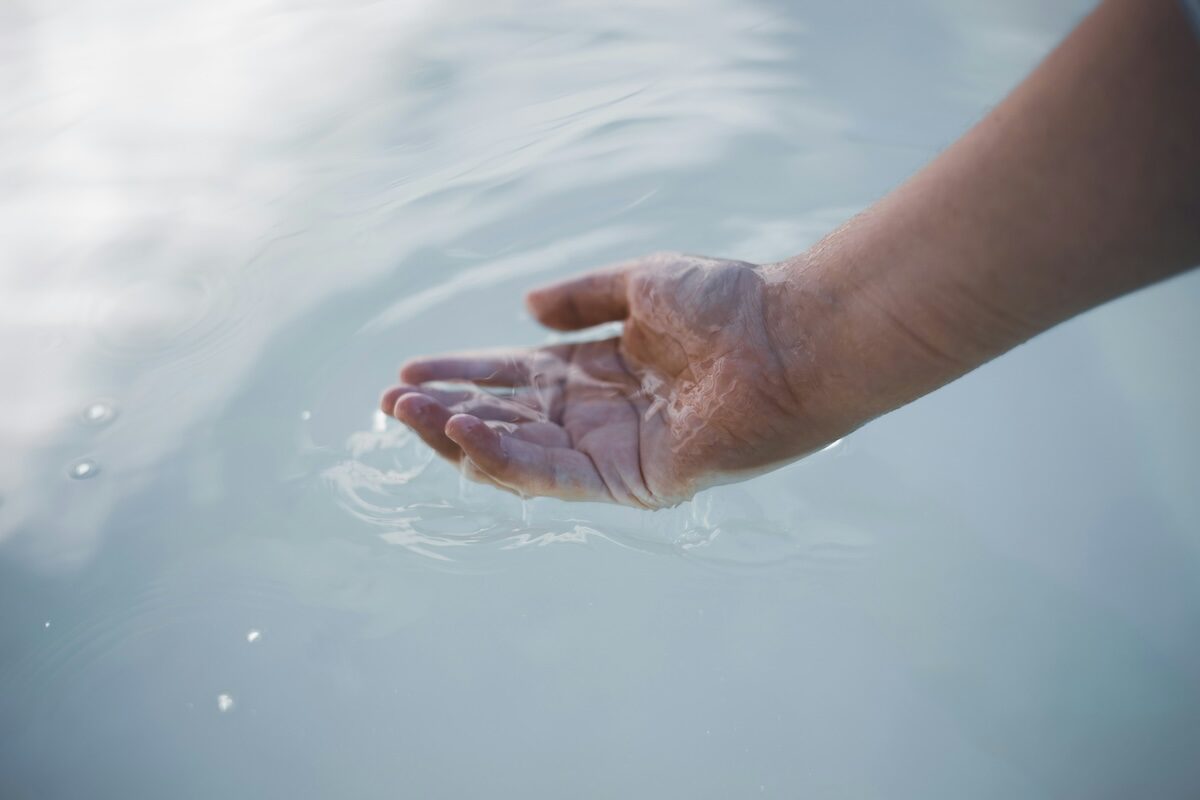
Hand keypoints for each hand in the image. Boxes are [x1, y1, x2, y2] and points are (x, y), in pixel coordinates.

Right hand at [381, 253, 848, 507]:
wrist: (789, 338)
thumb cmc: (729, 304)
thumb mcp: (641, 283)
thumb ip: (583, 298)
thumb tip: (525, 306)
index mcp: (599, 372)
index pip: (515, 379)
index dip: (463, 373)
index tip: (408, 367)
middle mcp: (601, 417)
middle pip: (508, 420)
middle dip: (446, 411)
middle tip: (390, 398)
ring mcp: (614, 452)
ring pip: (520, 453)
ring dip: (459, 435)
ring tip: (407, 411)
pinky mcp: (633, 480)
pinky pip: (556, 475)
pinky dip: (506, 458)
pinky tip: (462, 434)